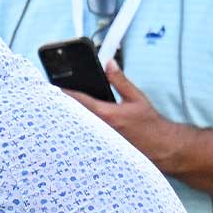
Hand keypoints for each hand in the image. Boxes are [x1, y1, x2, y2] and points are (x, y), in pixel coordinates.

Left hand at [63, 64, 186, 168]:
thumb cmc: (149, 123)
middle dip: (64, 106)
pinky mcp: (102, 148)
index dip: (65, 93)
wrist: (160, 146)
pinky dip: (80, 128)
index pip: (79, 101)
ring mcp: (100, 140)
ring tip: (60, 110)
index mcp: (108, 115)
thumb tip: (109, 64)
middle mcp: (101, 129)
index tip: (53, 87)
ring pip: (78, 127)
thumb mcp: (136, 97)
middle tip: (51, 97)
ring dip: (70, 118)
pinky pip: (86, 136)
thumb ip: (120, 80)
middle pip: (74, 115)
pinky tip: (76, 124)